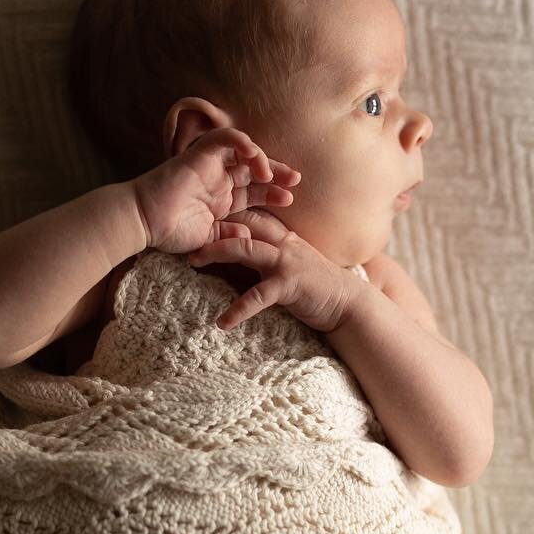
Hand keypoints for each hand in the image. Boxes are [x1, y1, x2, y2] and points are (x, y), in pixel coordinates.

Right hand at [132, 128, 300, 254]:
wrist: (143, 221)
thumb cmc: (168, 231)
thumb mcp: (207, 238)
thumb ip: (227, 235)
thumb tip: (246, 233)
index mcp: (220, 198)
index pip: (253, 190)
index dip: (272, 192)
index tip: (289, 199)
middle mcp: (217, 179)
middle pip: (253, 169)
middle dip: (277, 173)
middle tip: (295, 180)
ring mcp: (209, 165)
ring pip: (244, 150)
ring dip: (263, 159)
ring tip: (275, 174)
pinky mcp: (199, 154)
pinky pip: (226, 139)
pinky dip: (243, 143)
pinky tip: (255, 158)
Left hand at [186, 207, 366, 335]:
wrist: (347, 304)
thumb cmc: (317, 286)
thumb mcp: (291, 264)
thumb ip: (269, 257)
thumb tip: (241, 257)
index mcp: (281, 237)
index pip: (249, 215)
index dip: (224, 210)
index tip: (199, 212)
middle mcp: (282, 243)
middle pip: (241, 224)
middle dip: (212, 226)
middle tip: (186, 232)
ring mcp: (285, 262)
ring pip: (244, 249)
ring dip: (216, 253)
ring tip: (192, 263)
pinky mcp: (289, 286)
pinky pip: (257, 297)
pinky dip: (238, 310)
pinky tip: (222, 323)